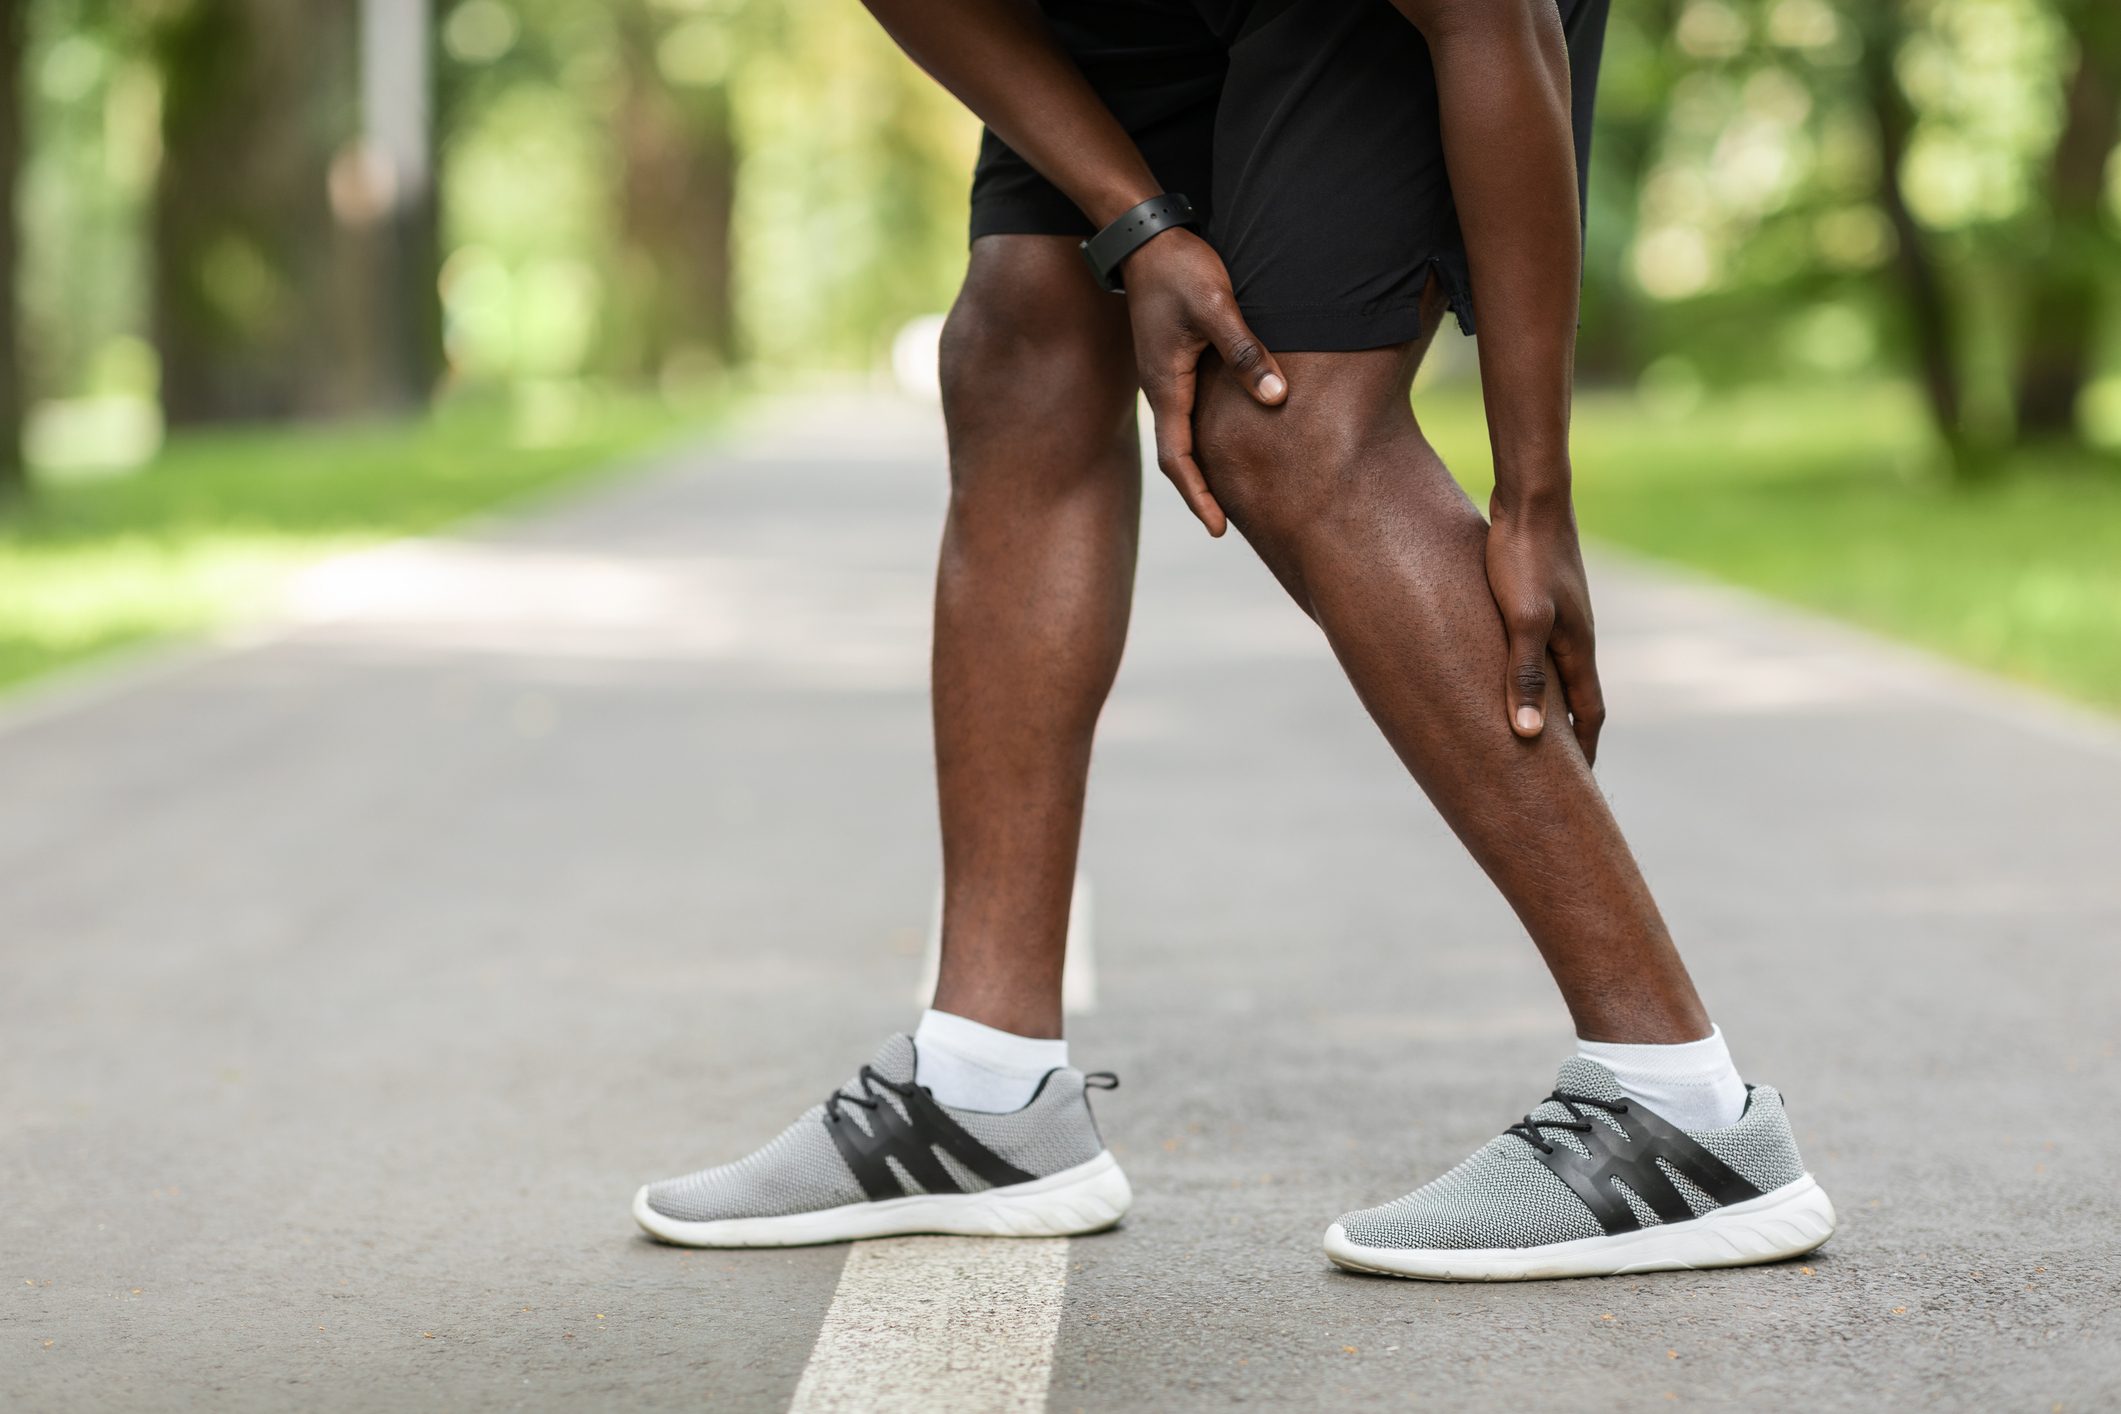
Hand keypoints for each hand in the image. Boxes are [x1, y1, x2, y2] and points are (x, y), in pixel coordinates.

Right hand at [1121, 230, 1287, 535]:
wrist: (1146, 237)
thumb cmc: (1180, 269)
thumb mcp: (1217, 308)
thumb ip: (1246, 353)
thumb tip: (1277, 401)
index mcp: (1166, 386)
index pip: (1179, 458)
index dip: (1199, 495)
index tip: (1219, 529)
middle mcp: (1162, 389)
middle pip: (1179, 456)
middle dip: (1200, 493)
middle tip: (1226, 525)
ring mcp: (1166, 376)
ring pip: (1183, 435)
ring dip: (1201, 468)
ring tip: (1229, 493)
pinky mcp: (1175, 361)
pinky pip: (1189, 413)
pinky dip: (1204, 437)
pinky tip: (1227, 439)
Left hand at [1485, 493, 1605, 762]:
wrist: (1531, 495)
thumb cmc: (1523, 556)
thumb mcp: (1522, 620)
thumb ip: (1525, 675)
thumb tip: (1530, 736)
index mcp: (1577, 649)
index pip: (1588, 715)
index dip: (1583, 753)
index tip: (1577, 790)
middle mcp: (1576, 635)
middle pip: (1577, 698)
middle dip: (1567, 737)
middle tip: (1553, 774)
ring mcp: (1561, 614)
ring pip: (1558, 671)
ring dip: (1549, 703)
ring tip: (1528, 730)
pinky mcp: (1541, 595)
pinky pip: (1539, 646)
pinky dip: (1530, 670)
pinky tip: (1506, 670)